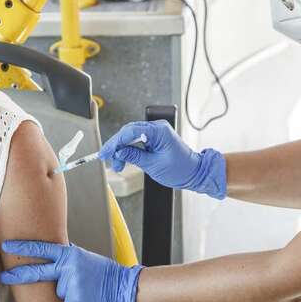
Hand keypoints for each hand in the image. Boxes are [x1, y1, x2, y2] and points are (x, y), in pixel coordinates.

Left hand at [0, 240, 145, 301]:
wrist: (123, 286)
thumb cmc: (104, 272)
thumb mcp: (83, 257)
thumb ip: (66, 256)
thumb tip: (50, 252)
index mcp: (69, 254)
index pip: (41, 249)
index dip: (22, 248)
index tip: (7, 246)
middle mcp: (67, 267)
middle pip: (37, 272)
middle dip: (18, 275)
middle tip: (3, 277)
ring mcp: (70, 283)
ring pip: (56, 292)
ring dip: (66, 293)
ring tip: (83, 289)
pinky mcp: (74, 299)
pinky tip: (86, 298)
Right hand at [98, 120, 226, 198]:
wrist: (195, 173)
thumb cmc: (180, 170)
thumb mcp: (153, 165)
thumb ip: (134, 156)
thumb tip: (119, 152)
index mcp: (159, 131)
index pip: (130, 132)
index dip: (115, 143)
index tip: (105, 153)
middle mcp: (157, 128)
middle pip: (128, 132)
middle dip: (117, 147)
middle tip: (109, 160)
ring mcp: (157, 132)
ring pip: (131, 136)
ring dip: (122, 149)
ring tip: (118, 165)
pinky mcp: (156, 138)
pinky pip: (137, 139)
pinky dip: (129, 149)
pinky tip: (124, 158)